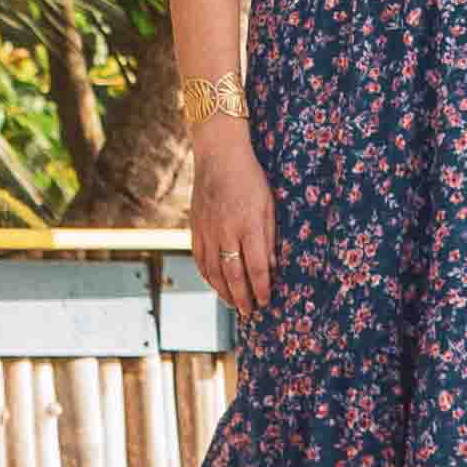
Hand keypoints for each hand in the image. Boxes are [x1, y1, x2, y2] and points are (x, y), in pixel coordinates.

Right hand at [189, 116, 275, 321]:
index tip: (266, 301)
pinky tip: (215, 285)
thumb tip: (271, 267)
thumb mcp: (268, 204)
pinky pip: (199, 260)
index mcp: (248, 224)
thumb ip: (269, 237)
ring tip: (234, 305)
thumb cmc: (250, 178)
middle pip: (233, 274)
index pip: (256, 267)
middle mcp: (226, 231)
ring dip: (224, 292)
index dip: (261, 288)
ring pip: (214, 271)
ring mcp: (207, 230)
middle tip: (249, 312)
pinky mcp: (195, 227)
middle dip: (243, 297)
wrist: (218, 155)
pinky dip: (207, 277)